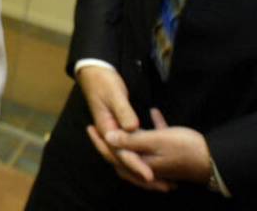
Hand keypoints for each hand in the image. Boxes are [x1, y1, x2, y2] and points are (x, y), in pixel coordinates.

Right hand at [76, 66, 171, 190]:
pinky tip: (157, 155)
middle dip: (142, 174)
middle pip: (123, 160)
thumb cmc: (103, 81)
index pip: (121, 152)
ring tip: (162, 179)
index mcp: (106, 129)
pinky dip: (142, 153)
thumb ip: (123, 112)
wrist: (93, 70)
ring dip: (142, 167)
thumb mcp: (114, 94)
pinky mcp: (119, 128)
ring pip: (127, 156)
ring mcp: (113, 132)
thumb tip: (132, 129)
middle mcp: (108, 134)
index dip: (136, 165)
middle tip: (163, 186)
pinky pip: (131, 146)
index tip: (151, 176)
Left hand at [102, 108, 210, 186]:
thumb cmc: (185, 148)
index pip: (112, 155)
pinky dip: (153, 129)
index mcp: (139, 164)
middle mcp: (146, 166)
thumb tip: (107, 137)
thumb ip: (131, 140)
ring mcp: (159, 162)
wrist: (214, 160)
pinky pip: (156, 141)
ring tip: (121, 122)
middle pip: (122, 153)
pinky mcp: (171, 155)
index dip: (99, 142)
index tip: (90, 126)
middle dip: (111, 140)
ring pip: (137, 149)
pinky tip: (155, 113)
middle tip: (99, 124)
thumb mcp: (156, 141)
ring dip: (129, 137)